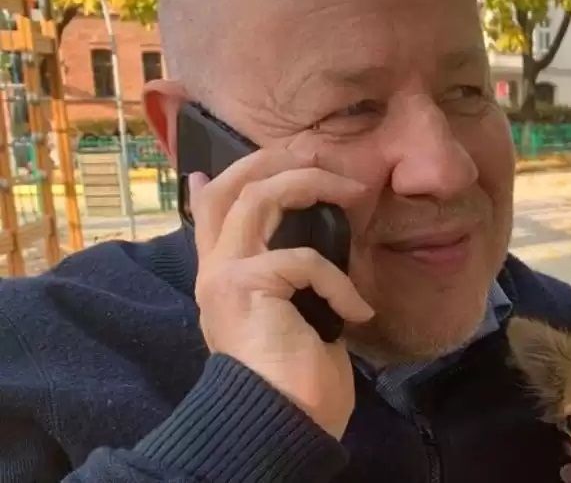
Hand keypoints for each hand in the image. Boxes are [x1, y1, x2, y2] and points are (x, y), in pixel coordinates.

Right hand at [189, 149, 374, 438]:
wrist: (283, 421)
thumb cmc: (296, 378)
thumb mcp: (295, 317)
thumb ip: (289, 280)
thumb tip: (298, 253)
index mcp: (223, 279)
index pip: (212, 213)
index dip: (225, 179)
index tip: (250, 157)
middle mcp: (215, 272)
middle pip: (230, 189)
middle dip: (273, 160)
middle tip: (315, 152)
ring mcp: (226, 276)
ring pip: (260, 197)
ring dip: (311, 183)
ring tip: (353, 191)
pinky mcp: (247, 285)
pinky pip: (303, 258)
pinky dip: (339, 281)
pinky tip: (357, 311)